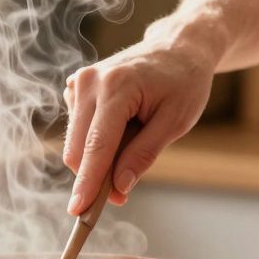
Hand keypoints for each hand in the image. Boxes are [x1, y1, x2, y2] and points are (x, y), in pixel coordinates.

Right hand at [63, 24, 218, 214]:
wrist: (178, 46)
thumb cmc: (184, 82)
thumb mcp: (175, 122)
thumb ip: (144, 155)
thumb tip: (118, 188)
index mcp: (117, 87)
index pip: (96, 146)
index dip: (87, 183)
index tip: (78, 212)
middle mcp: (91, 81)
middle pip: (78, 149)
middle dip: (94, 177)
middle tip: (122, 192)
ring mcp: (80, 81)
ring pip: (74, 143)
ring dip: (97, 158)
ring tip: (134, 140)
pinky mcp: (76, 86)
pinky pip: (77, 129)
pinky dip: (94, 142)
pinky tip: (120, 127)